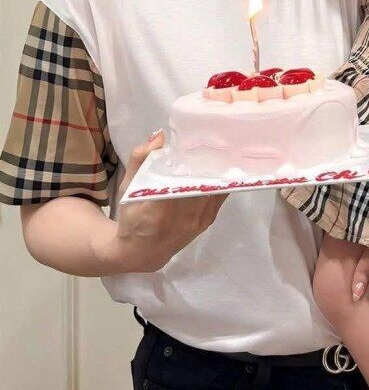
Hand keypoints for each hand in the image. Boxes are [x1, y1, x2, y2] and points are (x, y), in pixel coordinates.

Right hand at [99, 130, 227, 272]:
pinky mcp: (207, 221)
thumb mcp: (126, 186)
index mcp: (159, 206)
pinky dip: (220, 181)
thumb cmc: (131, 217)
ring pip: (214, 187)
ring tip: (220, 148)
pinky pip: (219, 196)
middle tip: (213, 139)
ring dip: (217, 169)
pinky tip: (220, 167)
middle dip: (209, 160)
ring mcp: (198, 219)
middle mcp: (183, 214)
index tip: (198, 142)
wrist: (142, 253)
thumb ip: (140, 159)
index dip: (194, 160)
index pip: (182, 179)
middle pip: (203, 180)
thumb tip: (160, 135)